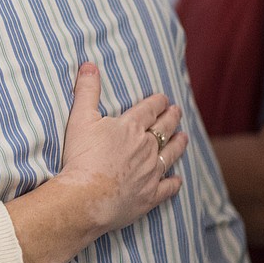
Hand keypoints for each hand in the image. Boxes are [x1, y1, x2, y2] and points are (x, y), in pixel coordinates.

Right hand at [58, 63, 185, 235]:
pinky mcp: (150, 195)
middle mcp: (147, 147)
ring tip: (184, 137)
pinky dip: (174, 182)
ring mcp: (151, 172)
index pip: (150, 109)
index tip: (163, 98)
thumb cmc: (81, 157)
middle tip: (178, 111)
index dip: (157, 102)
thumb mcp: (79, 118)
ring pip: (171, 155)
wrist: (87, 197)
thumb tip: (88, 65)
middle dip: (172, 118)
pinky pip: (168, 187)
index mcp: (131, 127)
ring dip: (178, 144)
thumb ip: (86, 91)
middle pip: (164, 129)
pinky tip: (177, 179)